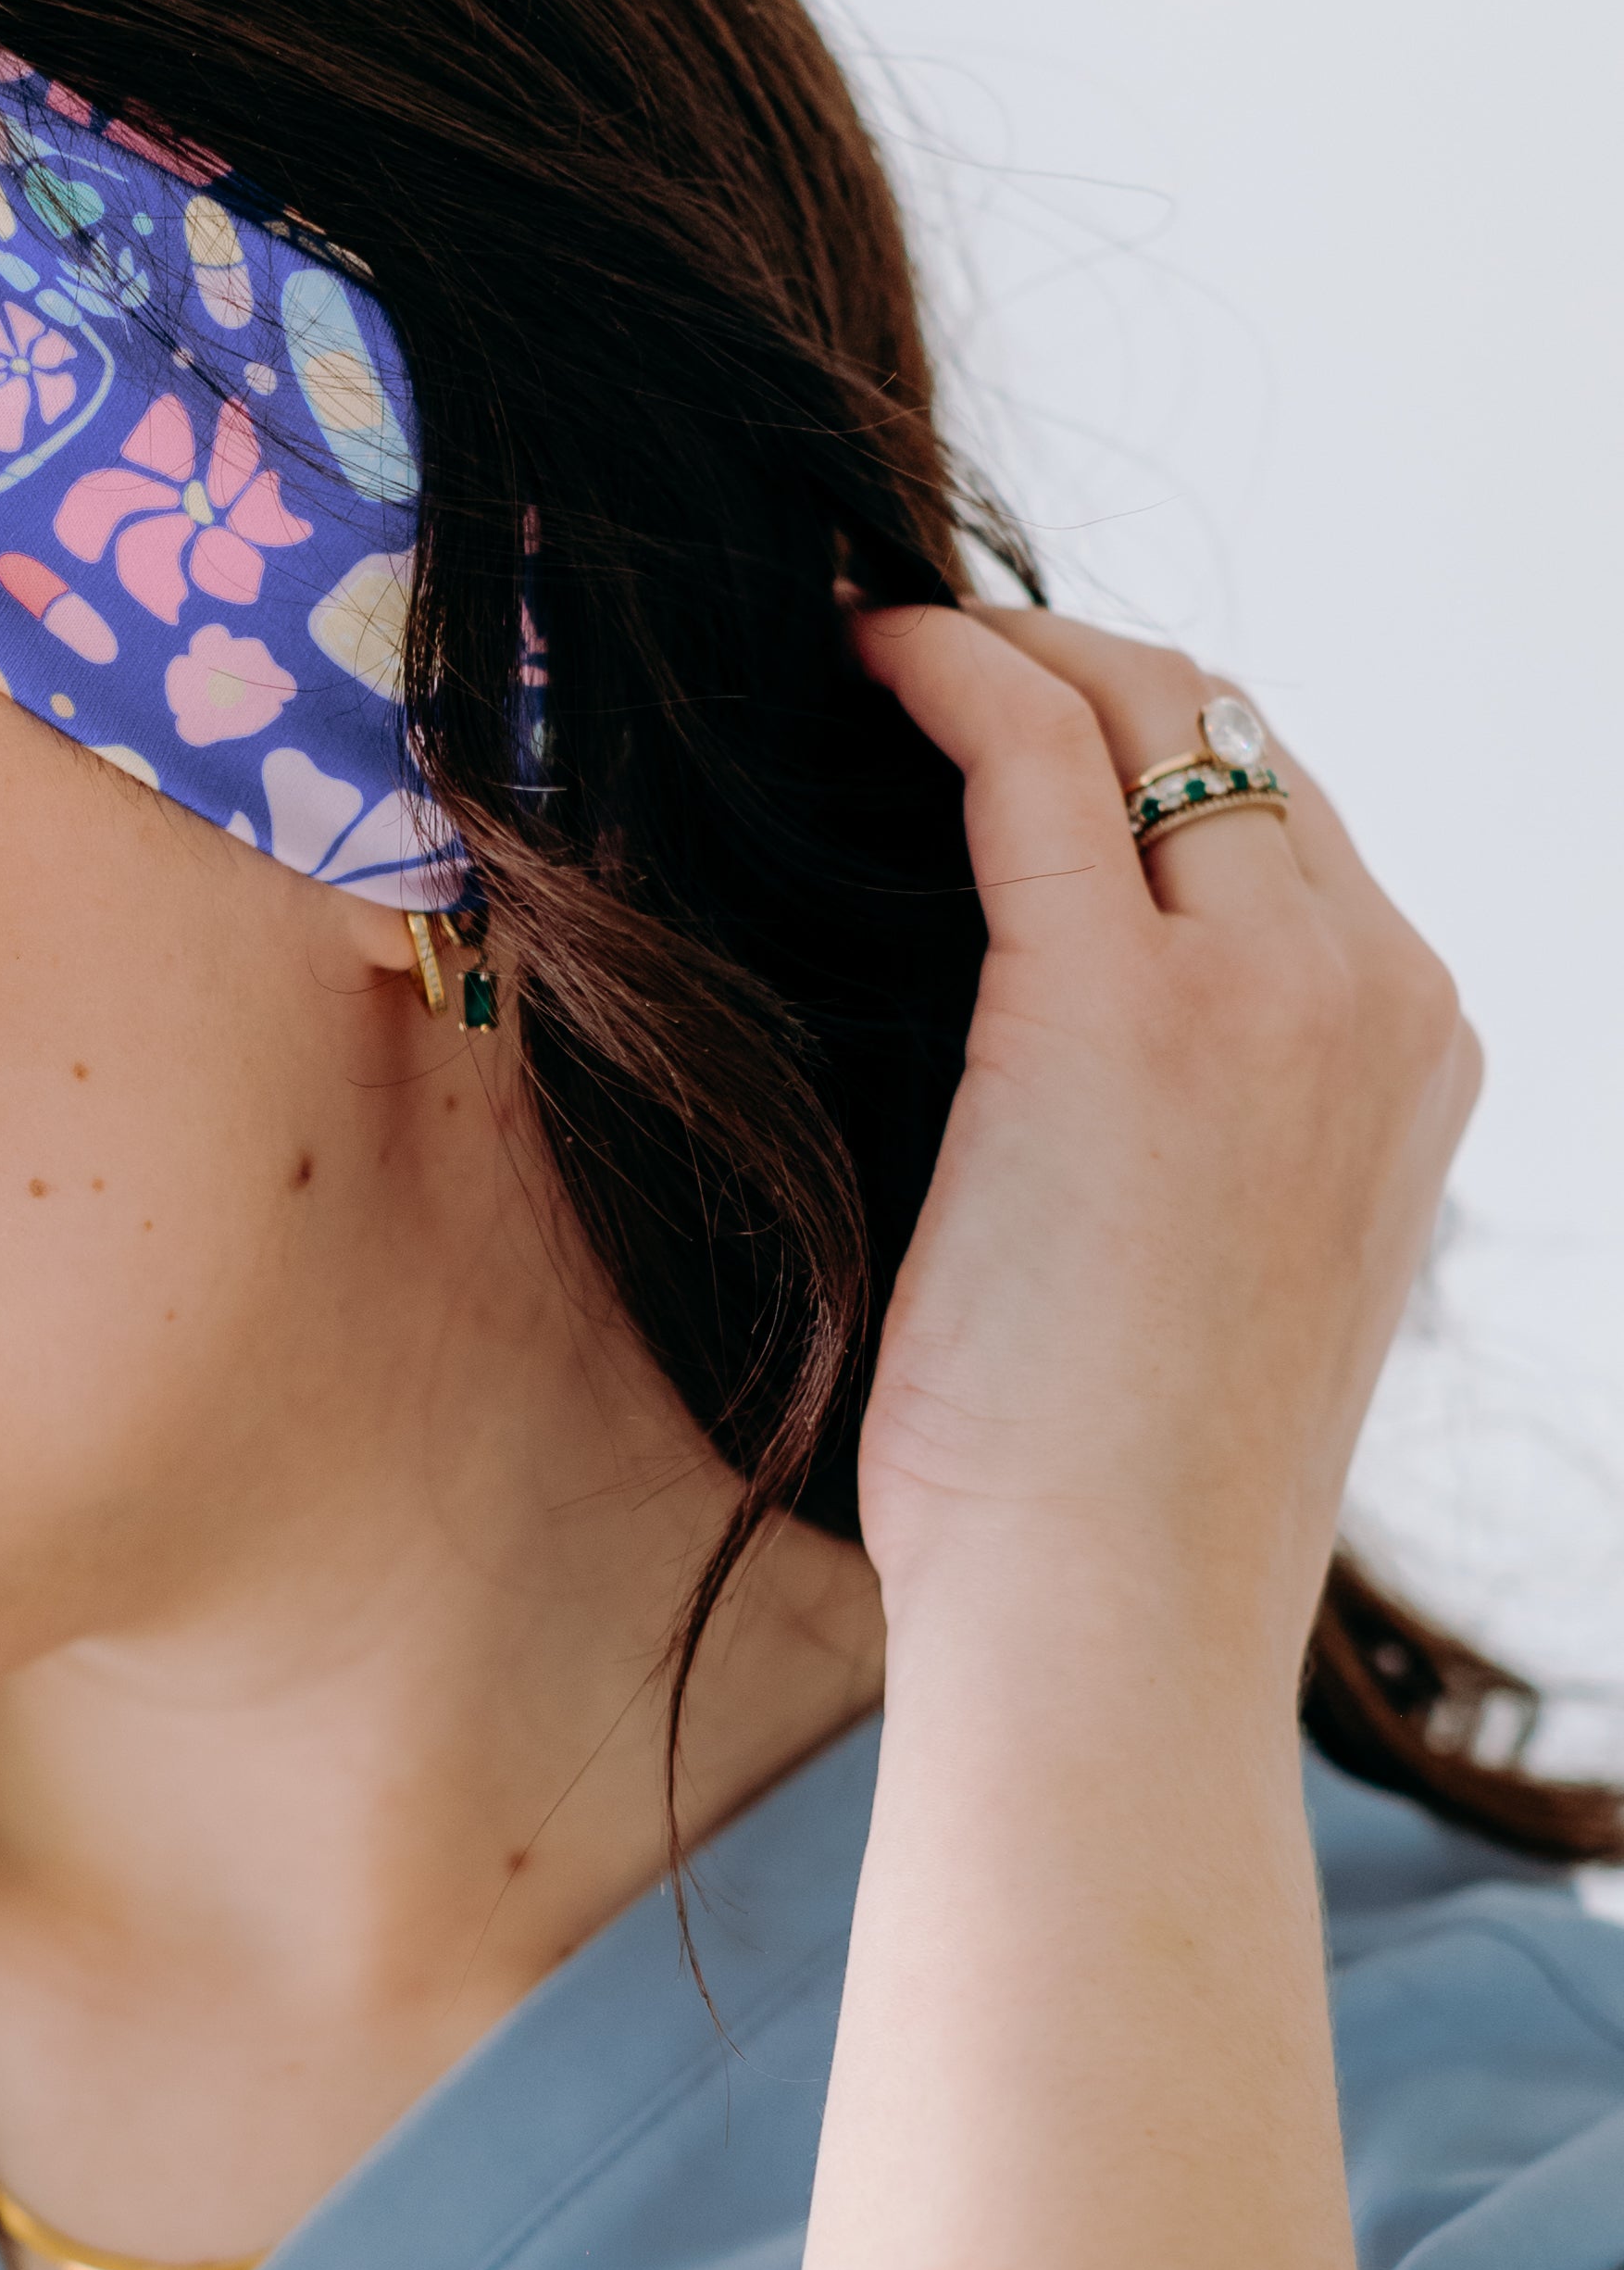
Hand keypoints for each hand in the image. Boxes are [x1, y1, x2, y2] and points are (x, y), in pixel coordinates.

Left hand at [840, 603, 1478, 1676]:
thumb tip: (1065, 1061)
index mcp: (1414, 1052)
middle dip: (1080, 662)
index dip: (1146, 744)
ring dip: (1014, 647)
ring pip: (1147, 707)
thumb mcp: (1221, 1267)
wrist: (1119, 1622)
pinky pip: (1030, 755)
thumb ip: (1199, 1124)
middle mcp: (1378, 990)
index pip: (1288, 818)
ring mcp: (1269, 988)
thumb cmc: (1119, 1499)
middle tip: (928, 653)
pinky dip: (942, 675)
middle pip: (1230, 729)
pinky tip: (855, 660)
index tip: (1013, 717)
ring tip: (885, 648)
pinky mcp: (1118, 1003)